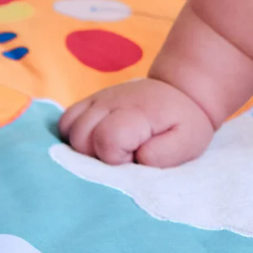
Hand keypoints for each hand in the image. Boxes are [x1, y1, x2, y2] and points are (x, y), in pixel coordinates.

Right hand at [58, 77, 216, 166]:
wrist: (180, 92)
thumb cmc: (184, 123)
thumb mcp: (187, 142)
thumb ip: (163, 155)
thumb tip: (137, 159)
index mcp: (136, 112)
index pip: (107, 139)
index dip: (116, 158)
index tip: (134, 159)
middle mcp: (111, 102)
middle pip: (81, 138)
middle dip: (97, 156)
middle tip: (122, 156)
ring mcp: (98, 99)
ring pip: (69, 130)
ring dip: (83, 148)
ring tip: (109, 150)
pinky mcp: (89, 101)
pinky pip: (65, 121)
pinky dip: (73, 136)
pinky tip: (94, 142)